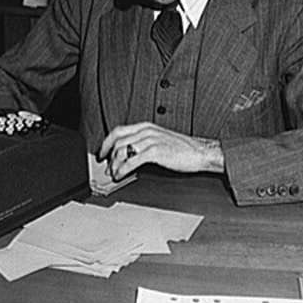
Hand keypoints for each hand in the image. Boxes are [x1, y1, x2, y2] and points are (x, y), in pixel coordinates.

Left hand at [98, 122, 224, 181]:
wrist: (200, 153)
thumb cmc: (183, 149)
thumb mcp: (160, 139)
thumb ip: (144, 142)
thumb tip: (128, 153)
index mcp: (146, 126)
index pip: (118, 131)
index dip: (106, 143)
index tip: (102, 153)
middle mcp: (146, 131)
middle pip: (117, 141)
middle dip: (108, 156)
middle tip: (106, 168)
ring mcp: (150, 140)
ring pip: (122, 151)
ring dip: (114, 165)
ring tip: (114, 174)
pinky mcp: (155, 152)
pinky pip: (131, 161)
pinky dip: (123, 170)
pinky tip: (122, 176)